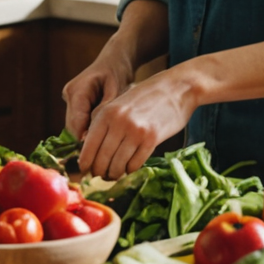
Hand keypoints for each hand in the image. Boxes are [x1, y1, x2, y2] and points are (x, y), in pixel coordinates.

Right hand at [62, 39, 139, 140]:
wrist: (115, 59)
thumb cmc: (118, 72)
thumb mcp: (116, 89)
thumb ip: (105, 108)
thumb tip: (94, 131)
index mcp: (77, 89)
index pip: (76, 119)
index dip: (85, 137)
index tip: (98, 150)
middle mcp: (70, 93)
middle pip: (72, 125)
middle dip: (85, 139)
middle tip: (102, 153)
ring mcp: (70, 98)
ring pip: (74, 125)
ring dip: (86, 135)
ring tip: (103, 147)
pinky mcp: (74, 102)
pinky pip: (79, 120)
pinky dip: (88, 129)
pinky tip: (101, 137)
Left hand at [78, 67, 201, 179]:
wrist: (178, 88)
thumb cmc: (147, 96)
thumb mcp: (119, 103)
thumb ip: (104, 122)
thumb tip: (89, 150)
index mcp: (106, 113)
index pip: (88, 147)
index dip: (85, 164)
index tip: (86, 172)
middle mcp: (118, 122)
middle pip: (101, 160)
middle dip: (100, 172)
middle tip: (103, 176)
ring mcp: (135, 131)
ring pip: (117, 165)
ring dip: (115, 173)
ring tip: (116, 173)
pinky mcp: (152, 139)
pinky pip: (135, 164)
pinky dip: (131, 168)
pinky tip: (131, 166)